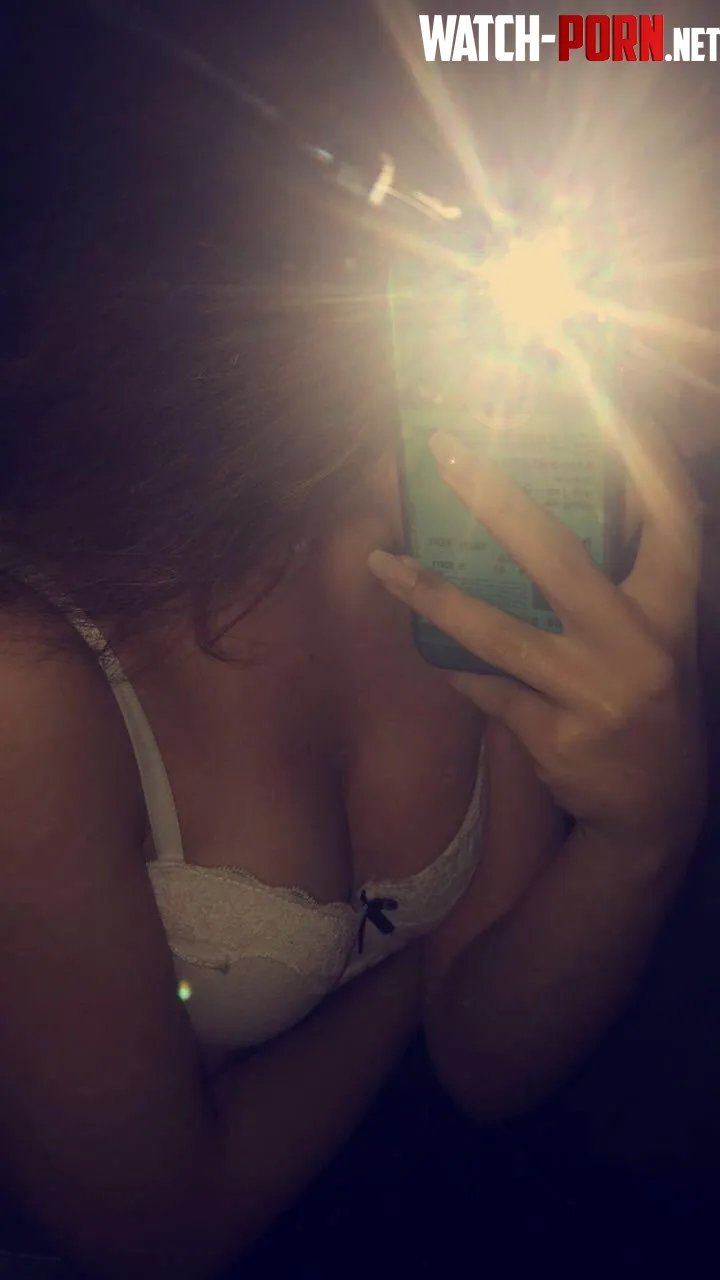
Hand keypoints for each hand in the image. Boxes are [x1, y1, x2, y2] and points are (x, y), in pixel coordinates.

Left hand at [368, 425, 706, 853]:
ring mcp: (597, 694)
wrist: (655, 808)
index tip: (598, 402)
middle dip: (497, 501)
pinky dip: (454, 663)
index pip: (670, 514)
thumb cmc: (646, 698)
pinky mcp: (556, 736)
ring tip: (380, 563)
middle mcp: (641, 646)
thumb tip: (546, 507)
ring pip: (502, 634)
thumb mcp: (654, 635)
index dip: (641, 455)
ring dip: (434, 595)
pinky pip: (487, 687)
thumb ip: (618, 579)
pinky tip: (420, 639)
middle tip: (444, 451)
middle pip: (560, 559)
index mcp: (671, 609)